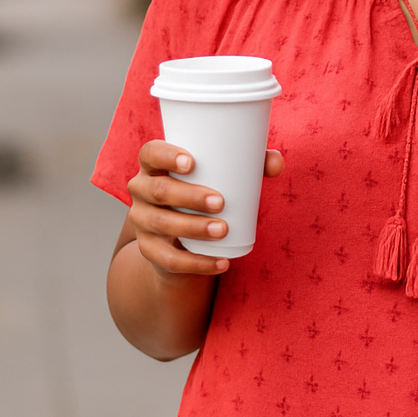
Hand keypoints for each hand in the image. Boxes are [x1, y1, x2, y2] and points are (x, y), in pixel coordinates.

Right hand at [126, 140, 283, 279]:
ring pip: (162, 224)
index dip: (166, 155)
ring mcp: (142, 221)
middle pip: (158, 190)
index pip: (150, 152)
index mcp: (154, 165)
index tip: (191, 163)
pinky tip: (221, 263)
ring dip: (193, 228)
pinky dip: (197, 263)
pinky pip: (169, 260)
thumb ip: (250, 164)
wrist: (179, 235)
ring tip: (223, 230)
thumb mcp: (221, 176)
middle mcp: (141, 190)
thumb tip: (276, 163)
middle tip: (221, 202)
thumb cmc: (203, 191)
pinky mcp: (149, 250)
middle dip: (189, 196)